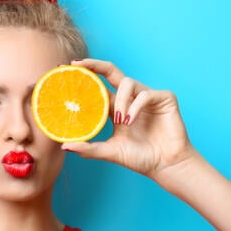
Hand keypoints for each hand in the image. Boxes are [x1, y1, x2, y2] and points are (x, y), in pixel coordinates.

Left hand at [62, 59, 199, 180]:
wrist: (165, 166)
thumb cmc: (140, 159)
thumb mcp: (110, 152)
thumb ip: (89, 148)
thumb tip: (65, 146)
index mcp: (116, 107)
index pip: (98, 86)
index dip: (84, 77)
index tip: (65, 70)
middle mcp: (130, 98)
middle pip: (111, 71)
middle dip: (94, 65)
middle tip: (78, 64)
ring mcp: (147, 96)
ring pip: (128, 82)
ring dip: (121, 100)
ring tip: (120, 120)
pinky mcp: (164, 98)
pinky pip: (146, 94)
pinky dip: (136, 106)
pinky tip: (131, 120)